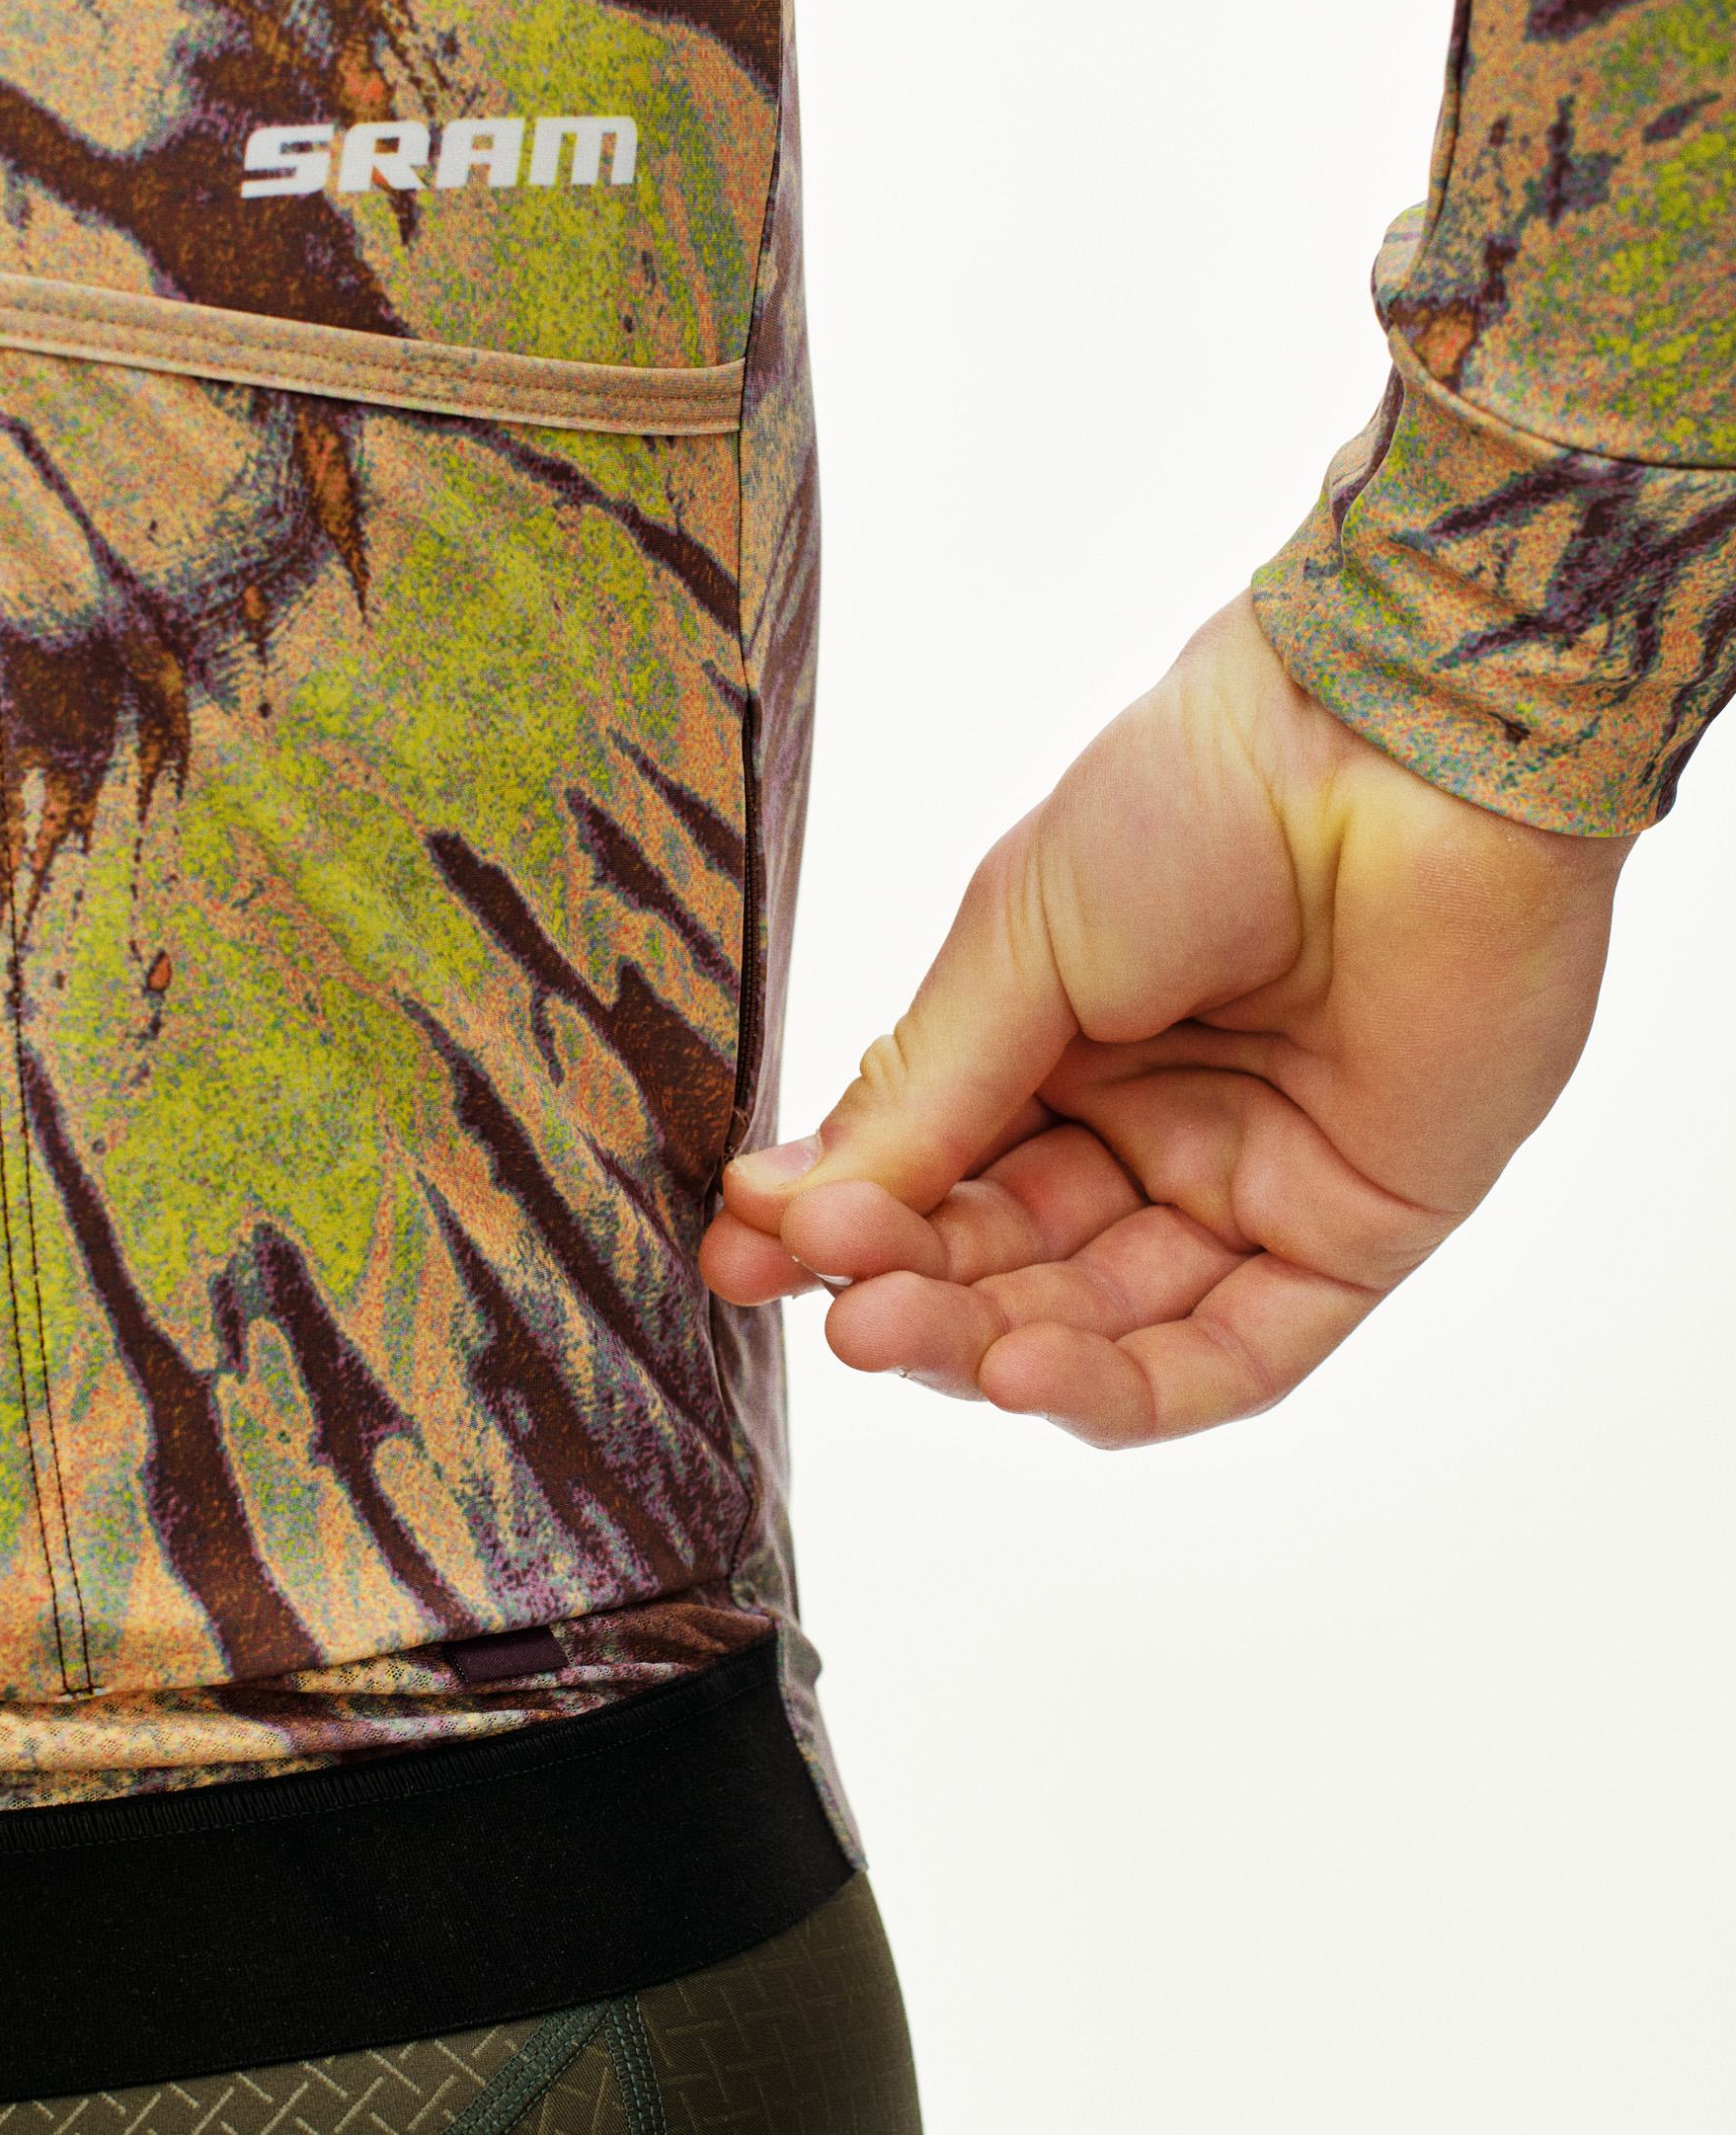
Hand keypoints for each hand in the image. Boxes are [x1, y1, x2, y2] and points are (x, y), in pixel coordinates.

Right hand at [701, 596, 1632, 1446]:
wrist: (1393, 748)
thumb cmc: (1200, 794)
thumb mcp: (1015, 942)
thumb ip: (920, 1096)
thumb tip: (779, 1211)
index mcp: (1057, 1043)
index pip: (933, 1178)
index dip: (843, 1227)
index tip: (741, 1255)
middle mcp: (1147, 1126)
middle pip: (1005, 1265)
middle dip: (908, 1289)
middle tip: (827, 1304)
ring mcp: (1246, 1186)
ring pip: (1099, 1325)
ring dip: (987, 1346)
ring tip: (889, 1337)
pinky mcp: (1350, 1236)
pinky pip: (1230, 1357)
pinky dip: (1123, 1386)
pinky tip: (1020, 1373)